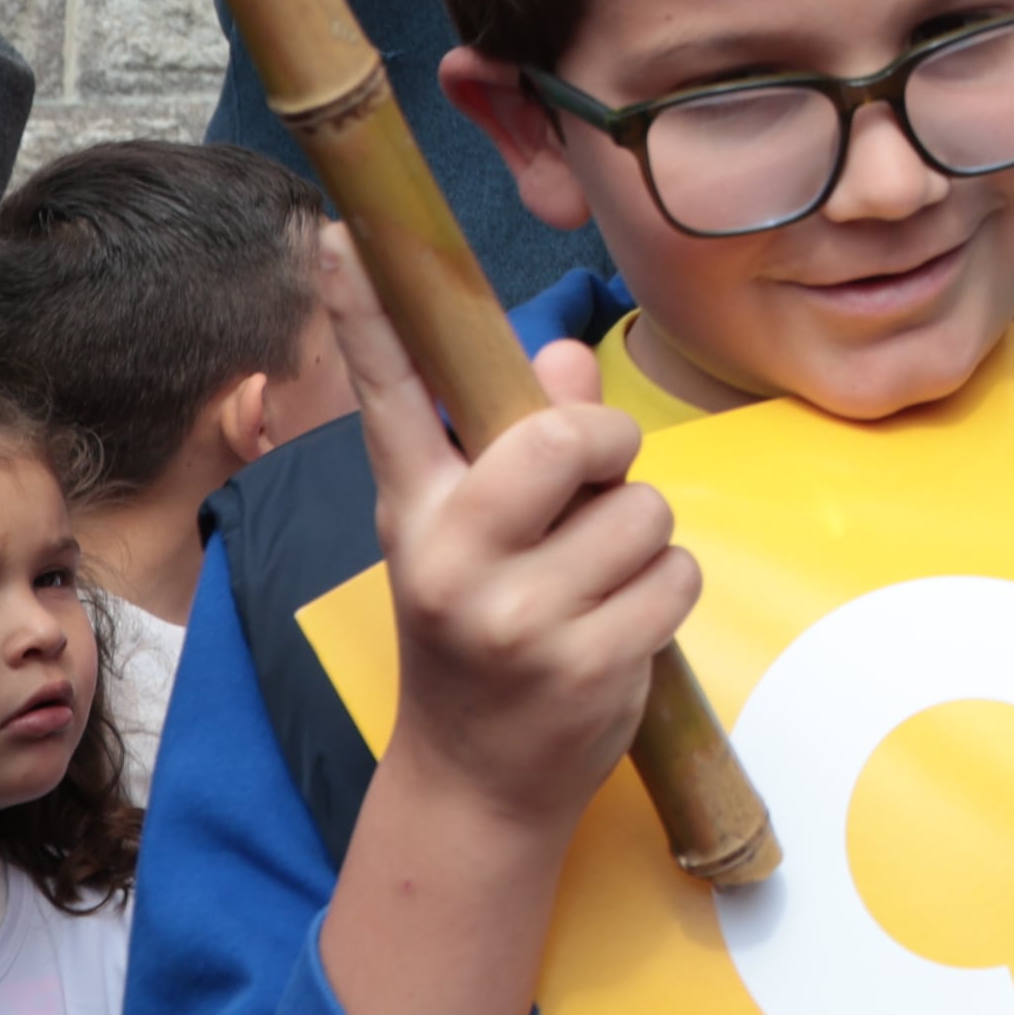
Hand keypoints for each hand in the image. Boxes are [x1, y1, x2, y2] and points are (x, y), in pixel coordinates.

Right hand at [336, 226, 697, 845]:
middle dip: (606, 447)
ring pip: (641, 511)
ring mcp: (513, 619)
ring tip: (593, 586)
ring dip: (641, 539)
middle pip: (559, 438)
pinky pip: (675, 577)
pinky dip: (665, 596)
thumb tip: (569, 359)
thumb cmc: (488, 631)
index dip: (367, 313)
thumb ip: (525, 442)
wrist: (479, 780)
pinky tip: (617, 631)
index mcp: (414, 511)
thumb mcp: (485, 536)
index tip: (339, 234)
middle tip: (593, 484)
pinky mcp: (582, 666)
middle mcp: (448, 560)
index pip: (388, 398)